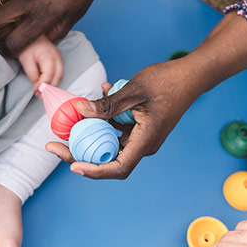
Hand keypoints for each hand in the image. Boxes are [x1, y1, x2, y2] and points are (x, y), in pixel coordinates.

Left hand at [18, 35, 63, 94]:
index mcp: (48, 55)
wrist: (30, 34)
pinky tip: (46, 87)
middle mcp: (57, 57)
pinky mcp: (58, 60)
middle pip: (57, 76)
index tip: (35, 90)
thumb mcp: (25, 59)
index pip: (49, 74)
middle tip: (40, 97)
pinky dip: (54, 81)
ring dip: (52, 86)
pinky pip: (59, 73)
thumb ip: (32, 73)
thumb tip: (37, 85)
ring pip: (60, 76)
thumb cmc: (27, 46)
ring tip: (42, 94)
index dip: (43, 84)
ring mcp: (59, 58)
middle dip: (49, 89)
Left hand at [46, 13, 246, 179]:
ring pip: (109, 143)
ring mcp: (142, 137)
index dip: (93, 171)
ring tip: (68, 120)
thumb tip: (78, 110)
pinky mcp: (140, 128)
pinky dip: (104, 118)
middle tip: (53, 144)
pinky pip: (116, 128)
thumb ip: (106, 104)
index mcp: (146, 141)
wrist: (192, 75)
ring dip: (88, 133)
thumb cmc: (168, 81)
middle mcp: (143, 144)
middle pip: (107, 159)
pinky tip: (100, 94)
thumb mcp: (133, 89)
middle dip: (78, 153)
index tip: (72, 165)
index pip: (117, 168)